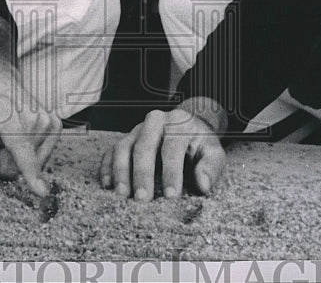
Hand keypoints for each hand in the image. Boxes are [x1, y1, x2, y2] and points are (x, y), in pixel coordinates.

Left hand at [0, 47, 60, 195]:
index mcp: (8, 114)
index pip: (21, 148)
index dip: (30, 173)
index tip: (42, 193)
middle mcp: (34, 118)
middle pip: (15, 167)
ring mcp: (48, 122)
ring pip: (27, 166)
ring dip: (10, 157)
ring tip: (0, 133)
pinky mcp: (54, 127)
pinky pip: (37, 159)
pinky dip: (23, 152)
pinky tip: (14, 134)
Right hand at [100, 102, 226, 200]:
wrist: (186, 129)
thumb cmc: (200, 145)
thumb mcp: (213, 152)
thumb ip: (211, 167)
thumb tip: (202, 185)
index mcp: (179, 122)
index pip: (173, 146)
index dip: (172, 171)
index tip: (171, 196)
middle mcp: (155, 121)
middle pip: (144, 145)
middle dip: (142, 173)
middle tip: (142, 199)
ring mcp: (136, 129)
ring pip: (123, 146)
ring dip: (121, 171)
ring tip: (122, 195)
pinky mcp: (125, 139)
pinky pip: (110, 151)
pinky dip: (107, 167)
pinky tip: (107, 185)